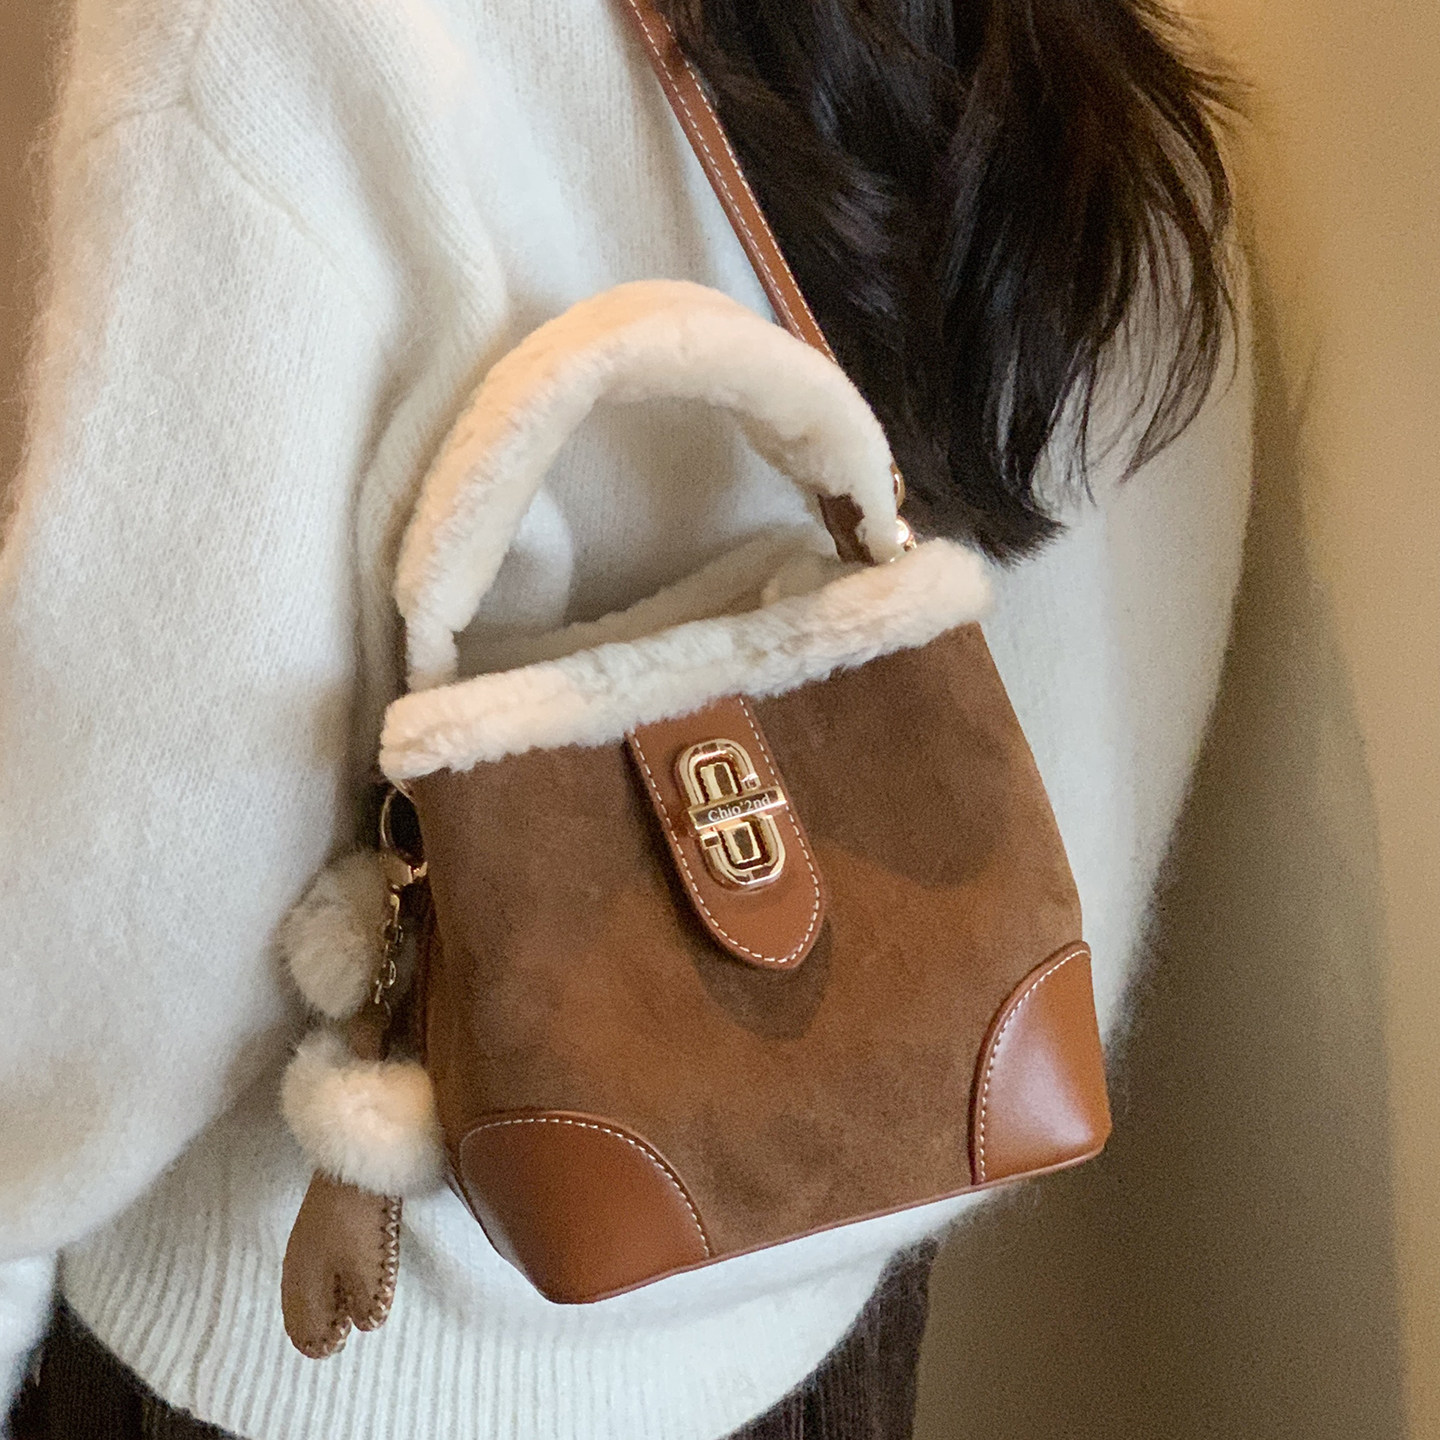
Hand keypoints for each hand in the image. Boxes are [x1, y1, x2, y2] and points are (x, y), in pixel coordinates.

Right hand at [281, 1172, 400, 1358]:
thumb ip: (365, 1302)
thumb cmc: (359, 1222)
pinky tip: (338, 1276)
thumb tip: (366, 1325)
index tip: (338, 1344)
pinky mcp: (317, 1223)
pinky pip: (314, 1265)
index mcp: (302, 1282)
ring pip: (305, 1285)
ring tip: (339, 1313)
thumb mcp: (367, 1269)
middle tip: (337, 1337)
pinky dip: (323, 1280)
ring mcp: (304, 1241)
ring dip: (320, 1302)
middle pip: (300, 1306)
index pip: (302, 1326)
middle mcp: (296, 1264)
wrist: (354, 1164)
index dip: (320, 1341)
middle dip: (317, 1324)